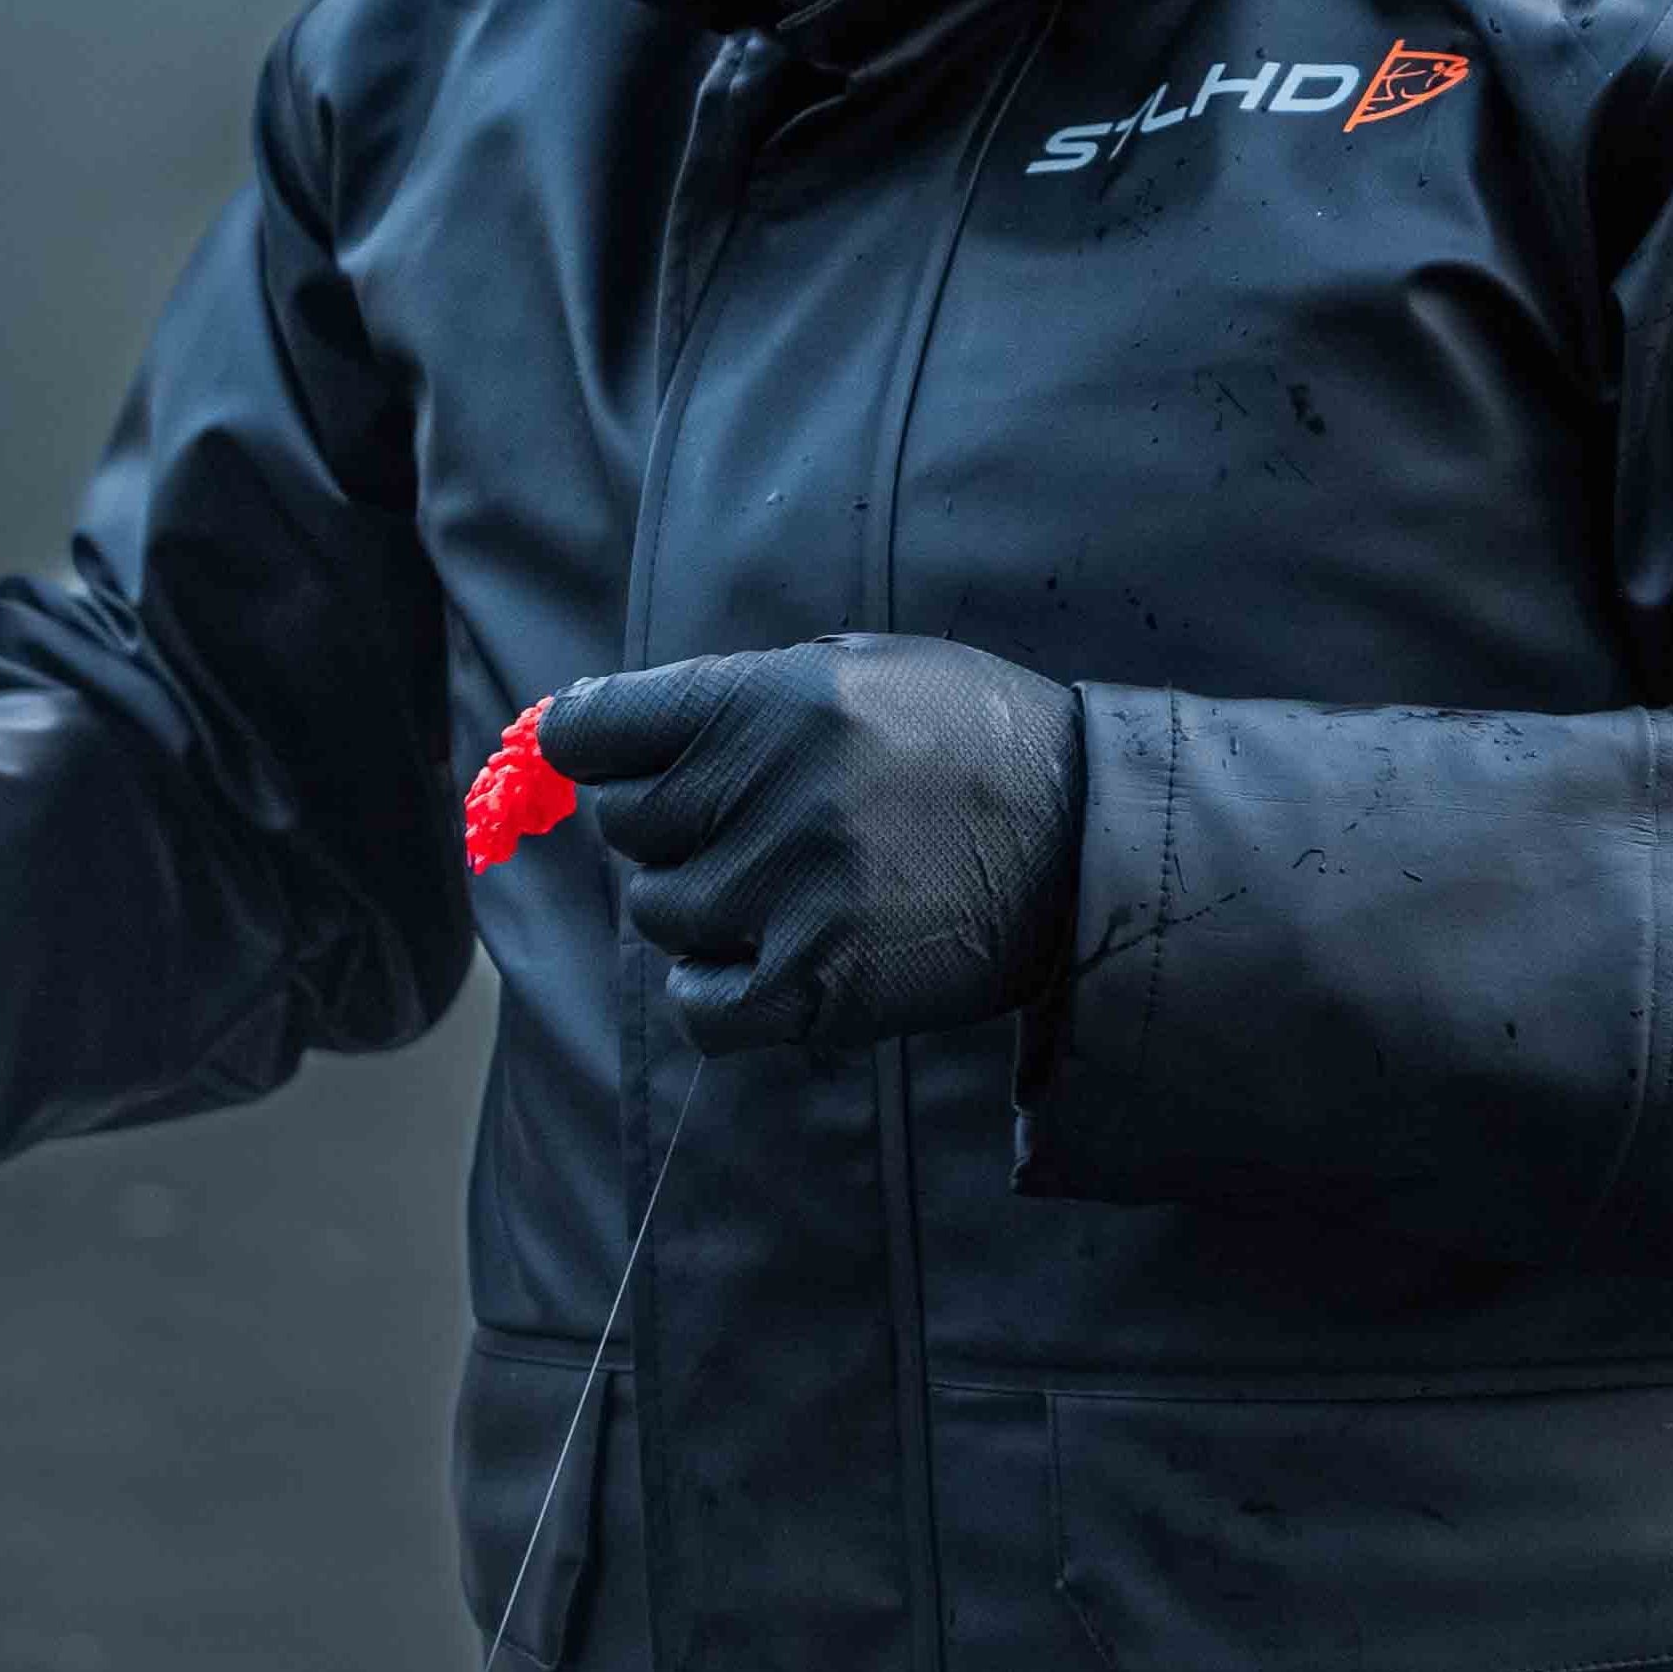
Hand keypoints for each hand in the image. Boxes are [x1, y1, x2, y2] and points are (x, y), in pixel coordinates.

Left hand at [538, 634, 1083, 1056]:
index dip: (586, 743)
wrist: (1085, 836)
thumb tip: (605, 727)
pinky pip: (698, 1005)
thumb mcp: (862, 666)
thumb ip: (739, 695)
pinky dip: (715, 990)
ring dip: (704, 904)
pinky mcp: (820, 984)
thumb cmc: (970, 736)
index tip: (595, 753)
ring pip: (661, 913)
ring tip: (787, 883)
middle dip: (674, 824)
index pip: (598, 729)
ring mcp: (793, 891)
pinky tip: (763, 959)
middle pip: (630, 826)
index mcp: (774, 697)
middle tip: (746, 821)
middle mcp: (772, 789)